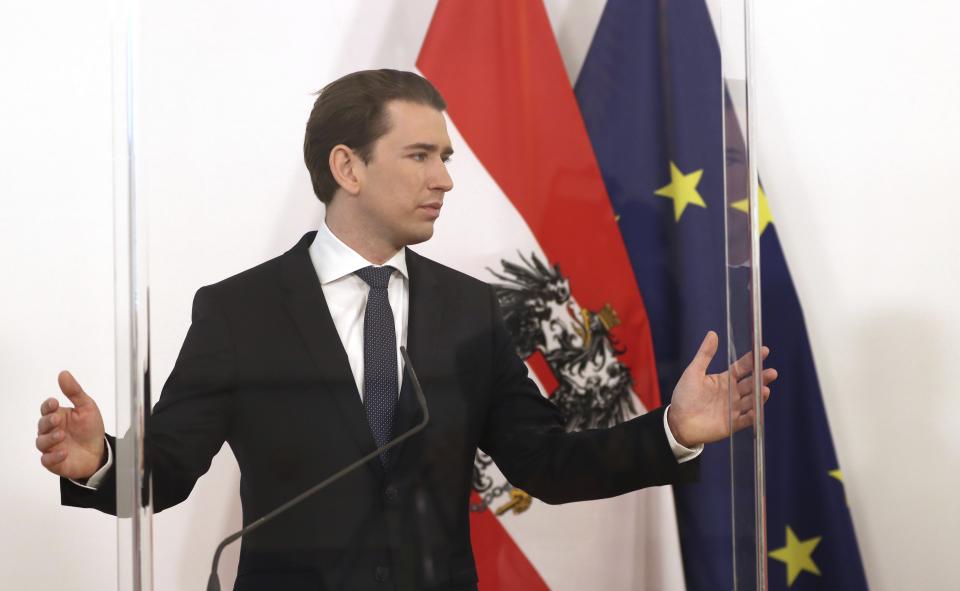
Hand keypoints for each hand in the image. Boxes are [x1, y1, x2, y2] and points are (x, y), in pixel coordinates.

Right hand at [36, 371, 105, 480]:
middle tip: (58, 419)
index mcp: (58, 416)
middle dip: (48, 421)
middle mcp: (51, 431)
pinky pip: (47, 460)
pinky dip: (53, 457)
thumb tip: (63, 374)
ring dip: (50, 438)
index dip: (48, 406)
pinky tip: (64, 452)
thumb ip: (75, 392)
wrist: (99, 451)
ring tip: (61, 435)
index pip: (46, 409)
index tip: (54, 403)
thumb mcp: (87, 407)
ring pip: (41, 442)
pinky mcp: (54, 462)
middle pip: (42, 425)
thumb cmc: (90, 428)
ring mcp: (52, 447)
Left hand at [667, 331, 777, 447]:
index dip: (752, 360)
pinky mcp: (732, 424)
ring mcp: (733, 409)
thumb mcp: (693, 372)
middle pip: (750, 383)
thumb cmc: (684, 396)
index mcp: (724, 380)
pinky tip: (758, 411)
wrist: (677, 422)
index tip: (763, 350)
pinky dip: (753, 416)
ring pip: (751, 401)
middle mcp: (732, 393)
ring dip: (759, 396)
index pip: (742, 368)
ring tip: (764, 389)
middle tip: (771, 372)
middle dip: (761, 378)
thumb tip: (713, 333)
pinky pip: (745, 420)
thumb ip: (705, 354)